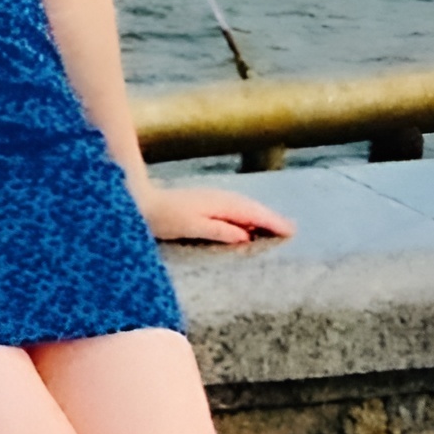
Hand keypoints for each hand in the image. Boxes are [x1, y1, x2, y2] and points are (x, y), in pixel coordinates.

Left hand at [140, 183, 294, 245]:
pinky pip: (234, 207)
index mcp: (218, 204)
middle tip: (292, 230)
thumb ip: (218, 230)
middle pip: (251, 207)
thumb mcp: (191, 226)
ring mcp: (212, 197)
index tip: (290, 231)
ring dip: (260, 215)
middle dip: (271, 217)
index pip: (252, 213)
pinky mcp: (205, 202)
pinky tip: (247, 222)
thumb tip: (245, 236)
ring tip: (276, 226)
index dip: (272, 222)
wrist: (141, 202)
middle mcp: (219, 197)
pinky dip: (246, 213)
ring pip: (243, 205)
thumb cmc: (163, 217)